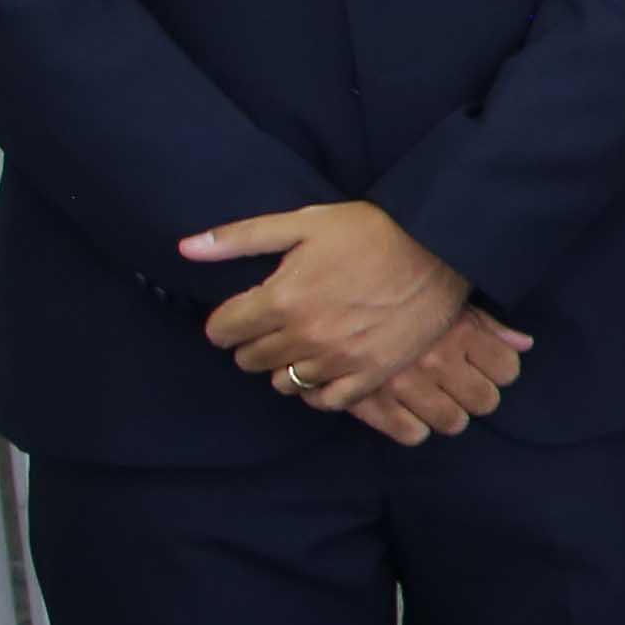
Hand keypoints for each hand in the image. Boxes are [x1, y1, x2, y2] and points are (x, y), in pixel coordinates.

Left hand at [189, 200, 472, 410]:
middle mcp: (305, 336)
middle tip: (273, 324)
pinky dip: (318, 390)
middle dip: (252, 342)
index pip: (222, 330)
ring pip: (283, 382)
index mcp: (281, 298)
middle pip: (249, 359)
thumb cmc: (369, 231)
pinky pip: (325, 402)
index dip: (226, 321)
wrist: (440, 250)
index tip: (242, 313)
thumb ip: (239, 238)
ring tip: (301, 344)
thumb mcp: (302, 223)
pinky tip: (324, 369)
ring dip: (284, 365)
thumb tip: (185, 249)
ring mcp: (339, 359)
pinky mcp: (371, 374)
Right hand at [345, 307, 531, 445]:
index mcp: (458, 330)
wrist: (323, 293)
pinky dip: (413, 427)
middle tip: (461, 385)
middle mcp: (436, 359)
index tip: (486, 365)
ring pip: (453, 422)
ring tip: (435, 399)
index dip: (500, 369)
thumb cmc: (391, 290)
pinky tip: (407, 410)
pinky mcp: (372, 402)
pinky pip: (412, 434)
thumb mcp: (442, 295)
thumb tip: (524, 345)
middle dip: (477, 394)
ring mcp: (405, 384)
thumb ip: (487, 323)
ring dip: (449, 413)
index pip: (507, 369)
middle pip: (485, 401)